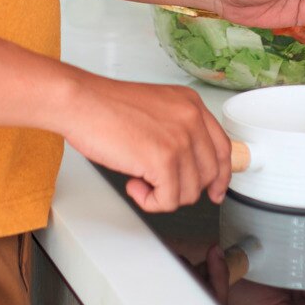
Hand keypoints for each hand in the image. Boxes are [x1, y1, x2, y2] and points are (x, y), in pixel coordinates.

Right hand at [58, 72, 234, 210]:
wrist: (81, 103)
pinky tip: (133, 185)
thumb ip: (177, 131)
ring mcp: (180, 139)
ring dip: (162, 194)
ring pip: (189, 192)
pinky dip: (149, 201)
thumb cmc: (105, 107)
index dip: (220, 176)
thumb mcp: (155, 109)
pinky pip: (168, 201)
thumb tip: (188, 167)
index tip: (214, 191)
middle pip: (209, 175)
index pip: (223, 148)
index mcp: (191, 104)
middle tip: (158, 184)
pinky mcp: (163, 160)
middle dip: (183, 188)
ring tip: (138, 178)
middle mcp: (191, 119)